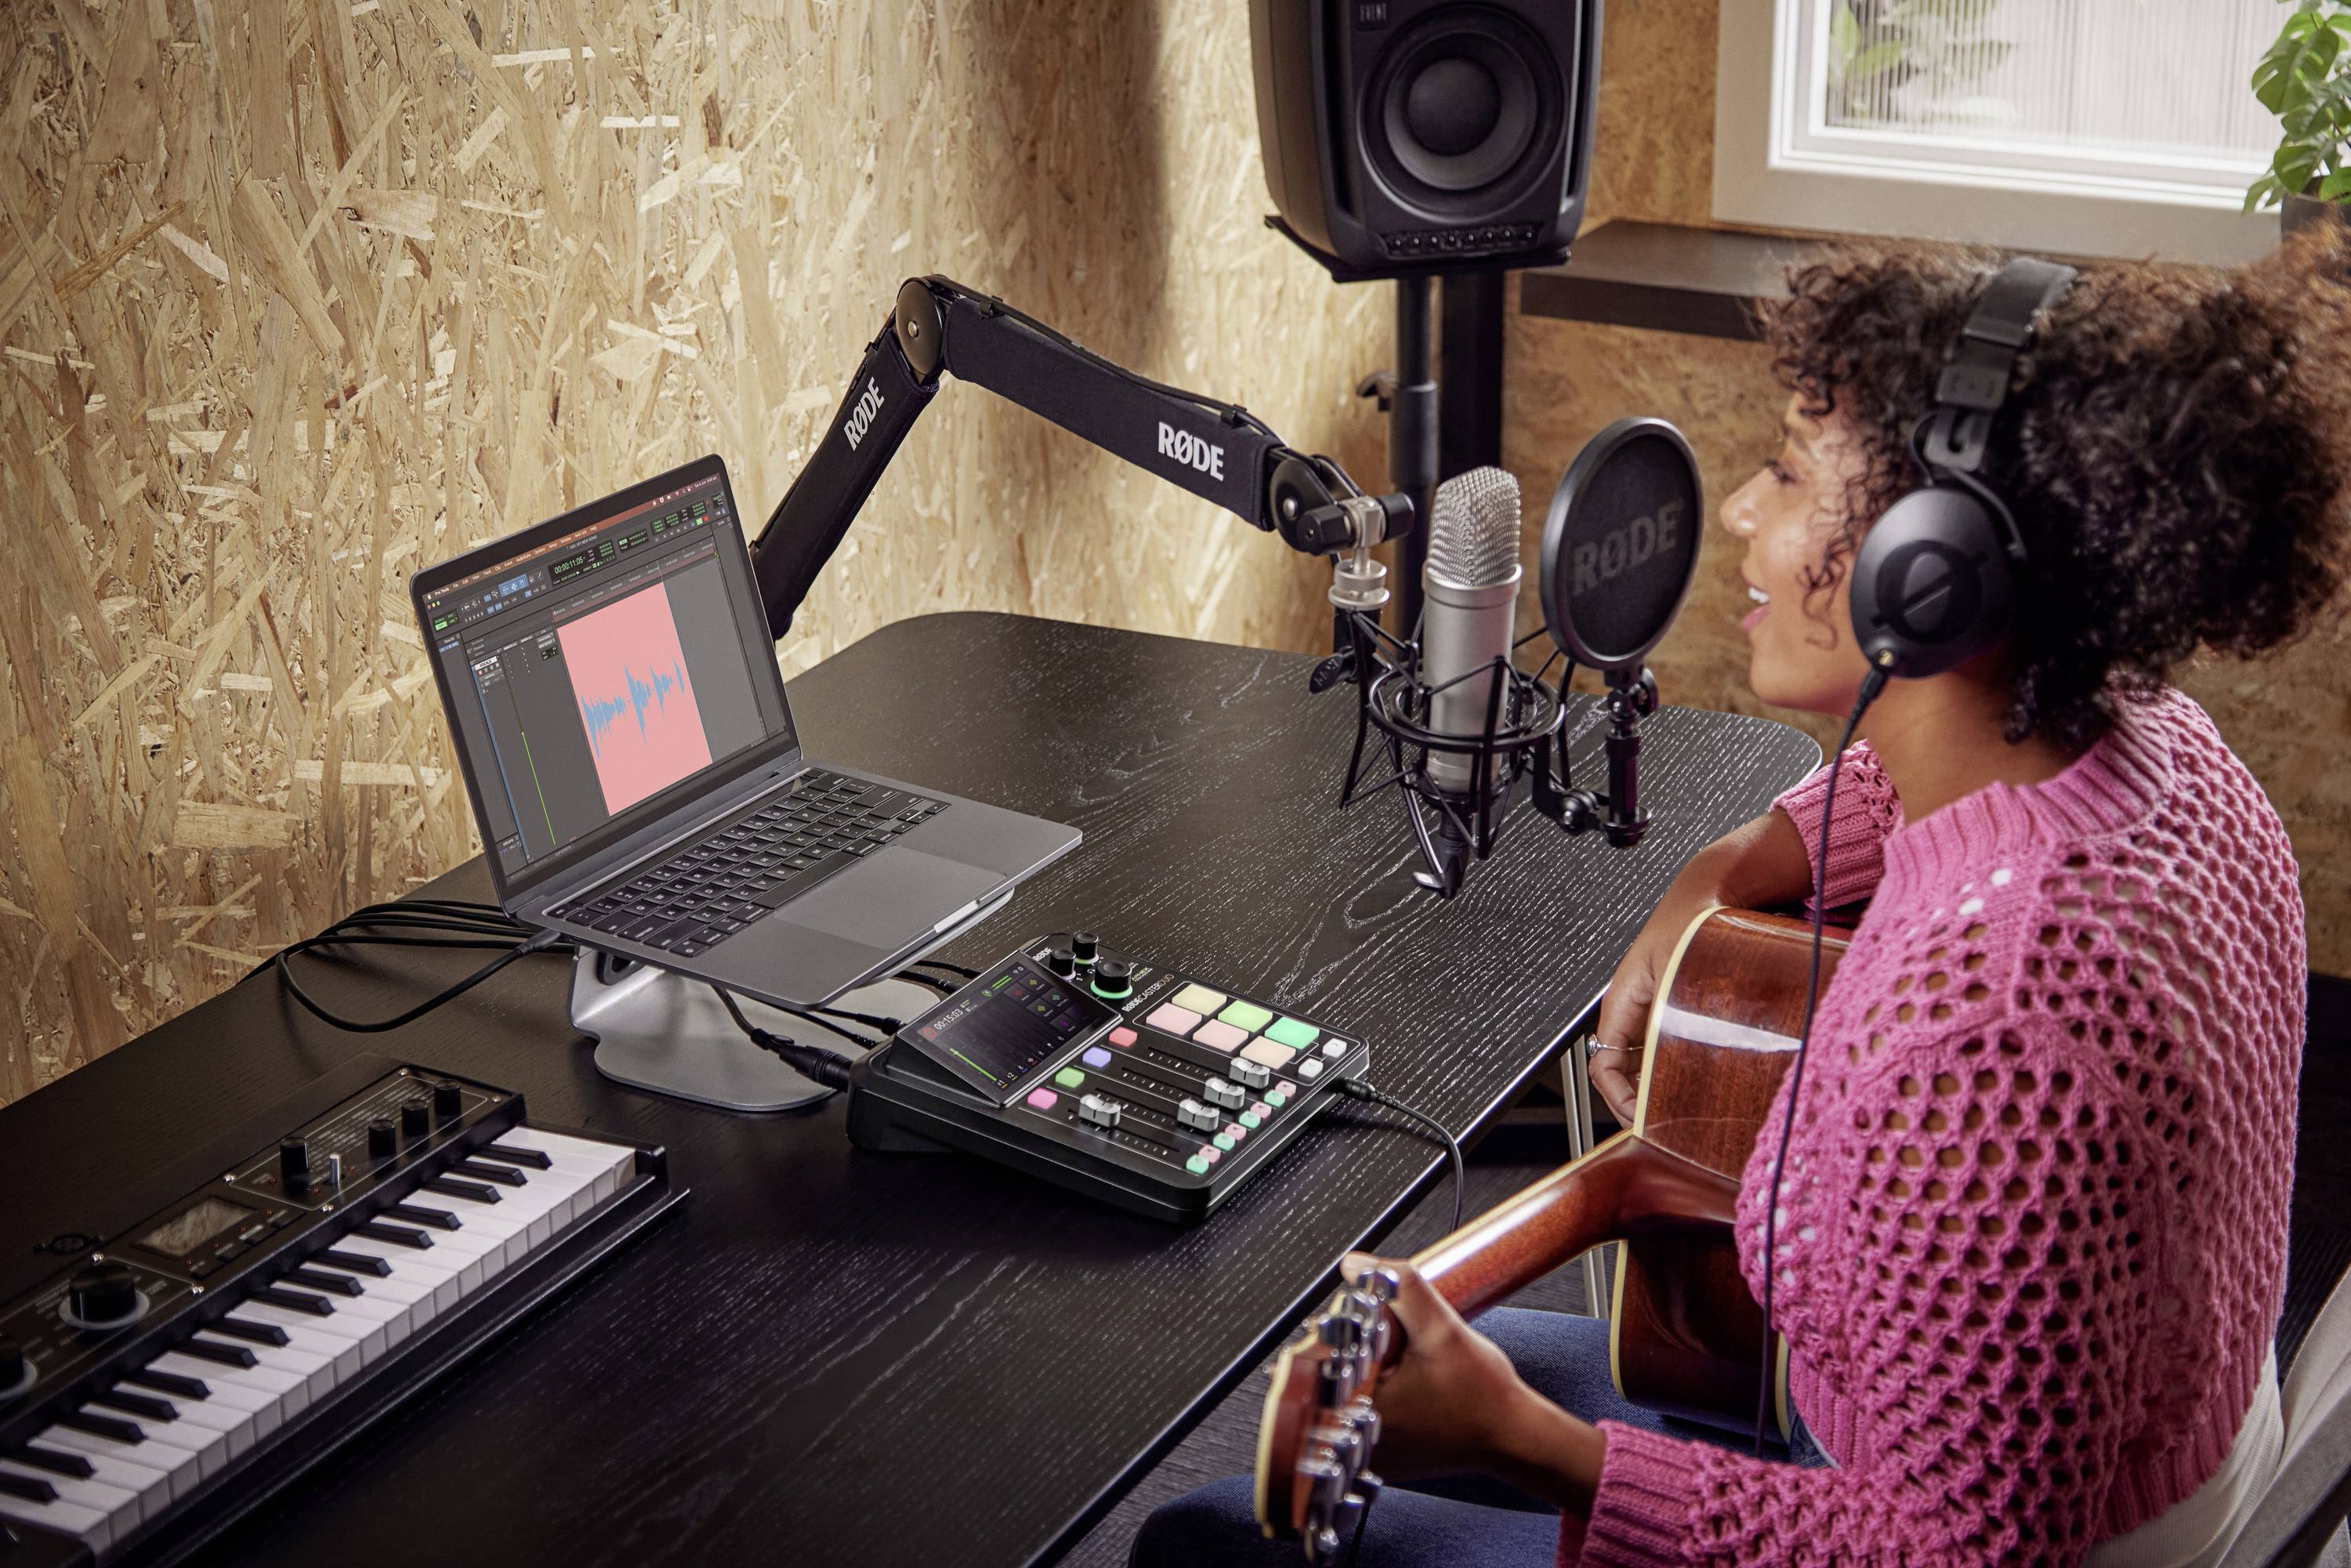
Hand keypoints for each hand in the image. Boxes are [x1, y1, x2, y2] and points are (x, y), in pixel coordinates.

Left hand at [1339, 1254, 1527, 1482]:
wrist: (1514, 1437)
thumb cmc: (1484, 1396)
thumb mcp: (1443, 1331)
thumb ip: (1400, 1289)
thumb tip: (1356, 1265)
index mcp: (1360, 1410)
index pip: (1321, 1353)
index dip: (1342, 1325)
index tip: (1364, 1318)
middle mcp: (1356, 1438)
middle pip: (1330, 1372)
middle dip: (1354, 1346)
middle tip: (1388, 1341)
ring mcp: (1368, 1452)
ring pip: (1345, 1392)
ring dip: (1364, 1369)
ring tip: (1400, 1363)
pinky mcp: (1383, 1456)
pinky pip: (1363, 1413)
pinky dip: (1377, 1392)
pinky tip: (1406, 1384)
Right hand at [1588, 809, 1814, 1125]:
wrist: (1711, 894)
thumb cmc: (1691, 925)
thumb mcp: (1679, 978)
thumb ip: (1668, 1026)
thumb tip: (1665, 1072)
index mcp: (1621, 1003)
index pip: (1603, 1066)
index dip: (1619, 1100)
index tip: (1644, 1119)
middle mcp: (1633, 1010)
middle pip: (1623, 1073)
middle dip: (1641, 1101)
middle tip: (1669, 1124)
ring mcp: (1653, 1011)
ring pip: (1644, 1064)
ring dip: (1660, 1088)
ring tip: (1686, 1107)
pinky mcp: (1674, 1010)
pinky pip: (1665, 1050)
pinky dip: (1677, 1071)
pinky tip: (1701, 1079)